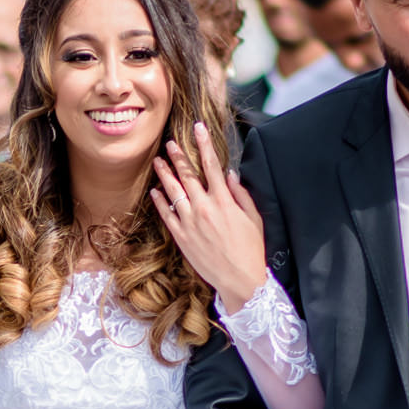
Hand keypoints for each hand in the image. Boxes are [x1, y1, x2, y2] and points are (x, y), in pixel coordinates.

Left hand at [151, 130, 269, 304]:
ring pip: (173, 192)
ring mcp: (190, 223)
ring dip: (165, 174)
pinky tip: (155, 191)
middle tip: (169, 143)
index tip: (198, 128)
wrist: (240, 279)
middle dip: (178, 156)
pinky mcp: (181, 237)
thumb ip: (241, 194)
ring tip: (157, 161)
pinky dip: (160, 201)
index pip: (211, 165)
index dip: (204, 144)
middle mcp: (204, 208)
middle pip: (187, 175)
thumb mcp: (254, 218)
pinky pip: (167, 215)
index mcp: (224, 201)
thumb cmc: (251, 249)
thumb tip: (230, 175)